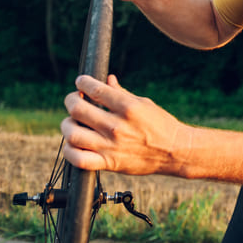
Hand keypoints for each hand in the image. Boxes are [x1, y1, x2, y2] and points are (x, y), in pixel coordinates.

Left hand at [61, 74, 191, 176]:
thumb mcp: (144, 104)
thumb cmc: (162, 125)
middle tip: (74, 99)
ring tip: (71, 122)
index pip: (95, 89)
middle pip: (78, 110)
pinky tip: (73, 144)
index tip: (81, 82)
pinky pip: (79, 159)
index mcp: (128, 108)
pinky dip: (70, 151)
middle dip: (71, 100)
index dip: (83, 82)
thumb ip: (122, 93)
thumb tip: (107, 79)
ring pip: (73, 134)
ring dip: (67, 125)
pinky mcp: (109, 163)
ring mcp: (111, 146)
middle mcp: (117, 126)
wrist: (175, 151)